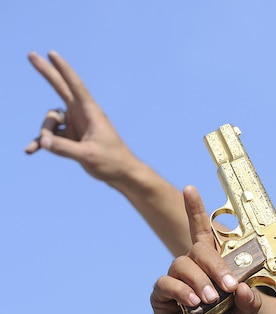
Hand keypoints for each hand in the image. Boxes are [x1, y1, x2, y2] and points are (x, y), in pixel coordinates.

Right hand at [25, 51, 139, 185]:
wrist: (122, 174)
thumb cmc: (112, 162)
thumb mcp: (87, 156)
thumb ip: (63, 148)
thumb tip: (43, 142)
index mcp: (91, 112)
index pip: (75, 86)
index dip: (64, 69)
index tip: (52, 54)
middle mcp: (82, 114)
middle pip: (60, 89)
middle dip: (46, 73)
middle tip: (31, 55)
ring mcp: (75, 125)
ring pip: (51, 121)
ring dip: (46, 133)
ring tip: (49, 146)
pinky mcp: (71, 137)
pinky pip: (51, 137)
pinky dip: (42, 143)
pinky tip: (30, 151)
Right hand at [149, 186, 260, 313]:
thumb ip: (250, 300)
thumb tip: (243, 287)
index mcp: (213, 267)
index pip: (204, 233)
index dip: (196, 210)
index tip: (191, 189)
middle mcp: (193, 268)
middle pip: (199, 248)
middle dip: (216, 264)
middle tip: (229, 286)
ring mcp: (175, 280)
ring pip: (183, 264)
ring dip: (201, 280)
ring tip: (212, 300)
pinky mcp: (161, 296)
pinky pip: (167, 284)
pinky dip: (183, 291)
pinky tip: (194, 303)